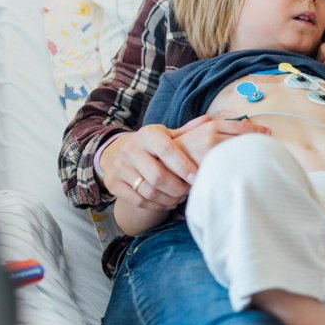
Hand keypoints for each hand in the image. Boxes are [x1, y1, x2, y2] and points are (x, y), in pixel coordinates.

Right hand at [102, 115, 269, 210]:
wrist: (115, 152)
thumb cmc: (150, 144)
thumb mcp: (164, 134)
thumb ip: (186, 131)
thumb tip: (211, 119)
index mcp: (147, 135)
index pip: (167, 150)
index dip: (184, 165)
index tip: (197, 176)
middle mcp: (131, 150)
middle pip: (158, 175)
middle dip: (178, 187)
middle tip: (191, 191)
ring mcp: (120, 168)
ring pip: (148, 190)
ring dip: (169, 197)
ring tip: (181, 197)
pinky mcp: (114, 184)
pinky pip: (138, 200)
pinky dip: (156, 205)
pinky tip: (168, 202)